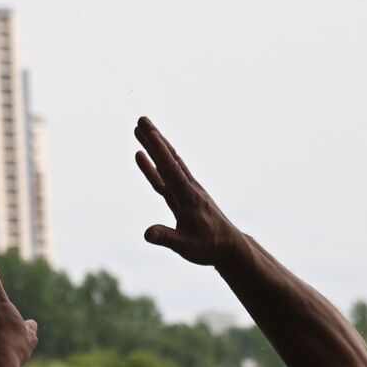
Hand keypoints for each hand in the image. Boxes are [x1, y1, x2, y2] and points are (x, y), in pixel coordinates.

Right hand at [135, 116, 240, 265]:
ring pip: (167, 163)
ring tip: (139, 128)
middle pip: (169, 159)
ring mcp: (184, 190)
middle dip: (155, 140)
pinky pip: (164, 176)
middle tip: (141, 119)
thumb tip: (147, 234)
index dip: (160, 152)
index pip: (172, 170)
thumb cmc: (208, 247)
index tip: (150, 132)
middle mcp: (187, 188)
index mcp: (188, 198)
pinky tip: (140, 155)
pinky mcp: (181, 195)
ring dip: (154, 146)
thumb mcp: (186, 246)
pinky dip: (153, 164)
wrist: (227, 246)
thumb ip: (166, 238)